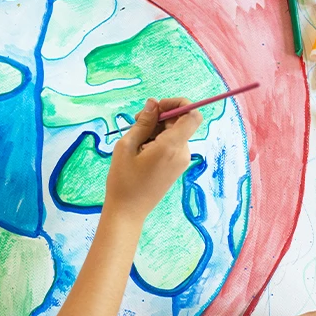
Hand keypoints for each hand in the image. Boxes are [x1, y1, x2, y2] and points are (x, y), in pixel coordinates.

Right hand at [104, 98, 201, 222]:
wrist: (128, 211)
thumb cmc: (123, 180)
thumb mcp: (127, 146)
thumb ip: (143, 123)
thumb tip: (153, 103)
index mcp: (171, 146)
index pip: (192, 114)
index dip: (178, 104)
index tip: (157, 107)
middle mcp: (182, 153)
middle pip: (180, 122)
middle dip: (160, 116)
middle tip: (135, 122)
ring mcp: (181, 161)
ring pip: (175, 132)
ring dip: (157, 129)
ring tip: (135, 139)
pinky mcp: (177, 167)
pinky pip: (172, 144)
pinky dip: (159, 140)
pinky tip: (141, 149)